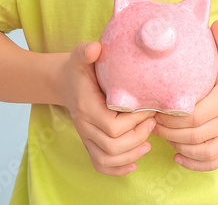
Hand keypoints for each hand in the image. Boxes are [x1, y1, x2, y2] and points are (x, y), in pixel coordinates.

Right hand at [59, 41, 156, 175]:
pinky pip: (100, 164)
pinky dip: (117, 169)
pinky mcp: (89, 144)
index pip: (112, 126)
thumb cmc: (78, 68)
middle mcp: (84, 126)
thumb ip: (86, 51)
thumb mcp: (80, 56)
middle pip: (112, 146)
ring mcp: (85, 137)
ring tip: (148, 143)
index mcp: (86, 108)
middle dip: (137, 137)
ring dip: (131, 154)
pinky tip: (134, 163)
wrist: (64, 82)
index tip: (150, 109)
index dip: (134, 122)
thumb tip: (96, 48)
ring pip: (107, 159)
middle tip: (153, 123)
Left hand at [152, 20, 217, 170]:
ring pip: (203, 151)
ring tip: (164, 136)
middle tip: (154, 124)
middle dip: (170, 132)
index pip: (196, 115)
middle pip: (196, 134)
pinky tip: (178, 156)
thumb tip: (215, 22)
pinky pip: (212, 163)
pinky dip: (193, 164)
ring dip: (179, 147)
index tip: (157, 110)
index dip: (173, 117)